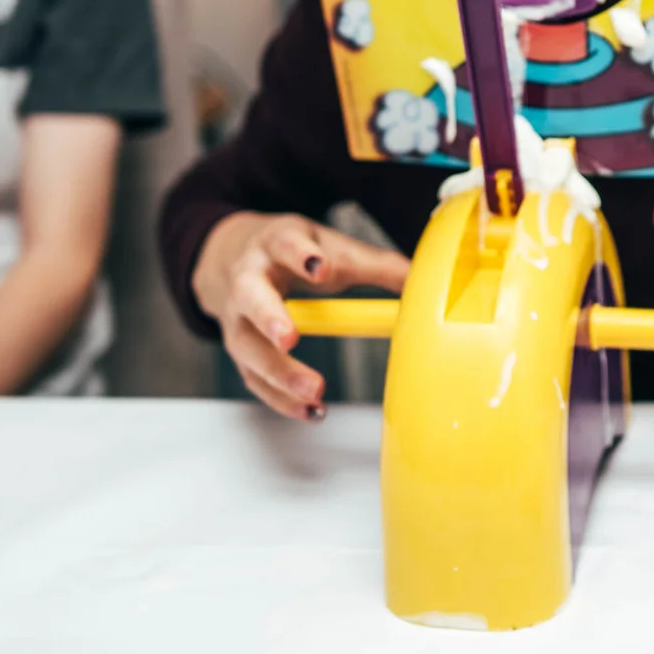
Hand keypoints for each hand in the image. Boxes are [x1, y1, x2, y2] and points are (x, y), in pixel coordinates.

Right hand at [193, 212, 410, 420]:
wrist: (233, 255)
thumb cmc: (290, 253)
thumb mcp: (330, 246)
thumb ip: (374, 264)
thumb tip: (420, 279)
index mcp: (276, 243)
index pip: (285, 244)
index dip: (301, 255)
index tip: (320, 268)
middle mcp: (248, 278)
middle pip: (250, 297)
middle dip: (269, 317)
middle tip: (289, 338)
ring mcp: (237, 317)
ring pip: (248, 346)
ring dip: (279, 372)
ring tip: (314, 390)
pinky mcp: (239, 349)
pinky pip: (254, 378)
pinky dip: (281, 398)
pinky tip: (310, 410)